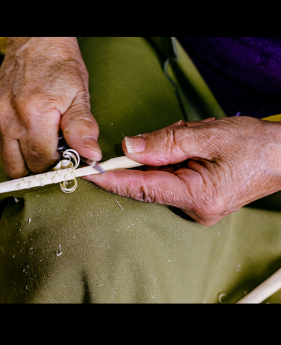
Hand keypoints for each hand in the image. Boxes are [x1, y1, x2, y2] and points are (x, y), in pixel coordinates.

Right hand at [0, 37, 100, 177]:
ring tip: (41, 140)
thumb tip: (90, 154)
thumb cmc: (59, 66)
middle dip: (39, 166)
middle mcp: (8, 117)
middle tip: (53, 152)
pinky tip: (27, 129)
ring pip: (6, 160)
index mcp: (34, 114)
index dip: (56, 165)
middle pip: (19, 169)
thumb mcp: (79, 95)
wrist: (35, 41)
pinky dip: (14, 144)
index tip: (65, 157)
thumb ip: (82, 128)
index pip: (41, 162)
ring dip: (24, 158)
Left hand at [84, 116, 280, 224]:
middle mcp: (194, 208)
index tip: (90, 173)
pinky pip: (170, 178)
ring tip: (195, 140)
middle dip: (151, 154)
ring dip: (167, 153)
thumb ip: (165, 142)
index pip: (141, 188)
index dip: (113, 179)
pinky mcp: (196, 200)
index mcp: (197, 196)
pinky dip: (173, 159)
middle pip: (149, 181)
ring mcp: (195, 207)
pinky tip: (192, 148)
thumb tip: (129, 147)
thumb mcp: (208, 136)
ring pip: (160, 177)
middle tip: (174, 135)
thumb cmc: (254, 146)